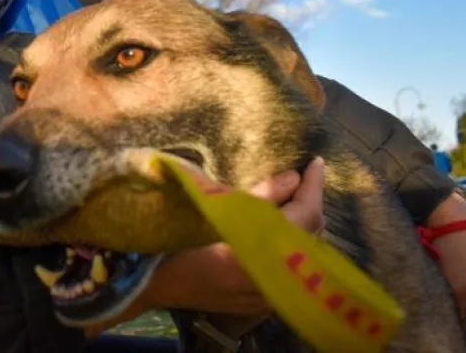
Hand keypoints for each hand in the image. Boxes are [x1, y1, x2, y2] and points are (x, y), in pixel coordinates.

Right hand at [85, 157, 325, 335]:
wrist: (149, 284)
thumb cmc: (173, 243)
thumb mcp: (210, 211)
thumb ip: (256, 196)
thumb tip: (291, 177)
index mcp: (259, 253)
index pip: (305, 215)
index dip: (312, 186)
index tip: (316, 162)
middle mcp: (272, 279)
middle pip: (312, 236)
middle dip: (310, 203)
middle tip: (303, 178)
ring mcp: (269, 295)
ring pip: (304, 255)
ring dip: (303, 224)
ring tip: (293, 198)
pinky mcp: (260, 302)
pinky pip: (291, 270)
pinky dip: (291, 245)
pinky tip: (280, 229)